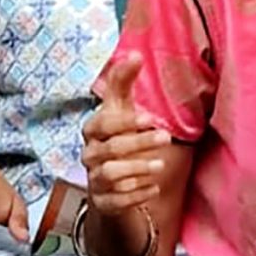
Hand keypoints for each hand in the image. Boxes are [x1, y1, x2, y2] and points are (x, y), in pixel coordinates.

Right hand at [82, 53, 169, 220]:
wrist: (109, 184)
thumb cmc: (116, 138)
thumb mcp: (120, 110)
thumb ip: (123, 82)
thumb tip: (134, 52)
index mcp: (92, 131)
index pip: (102, 123)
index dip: (124, 121)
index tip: (150, 117)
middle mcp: (89, 155)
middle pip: (109, 149)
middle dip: (138, 143)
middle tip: (165, 137)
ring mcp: (94, 180)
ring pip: (111, 174)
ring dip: (137, 168)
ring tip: (160, 164)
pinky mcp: (103, 202)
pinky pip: (117, 200)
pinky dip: (137, 194)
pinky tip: (154, 187)